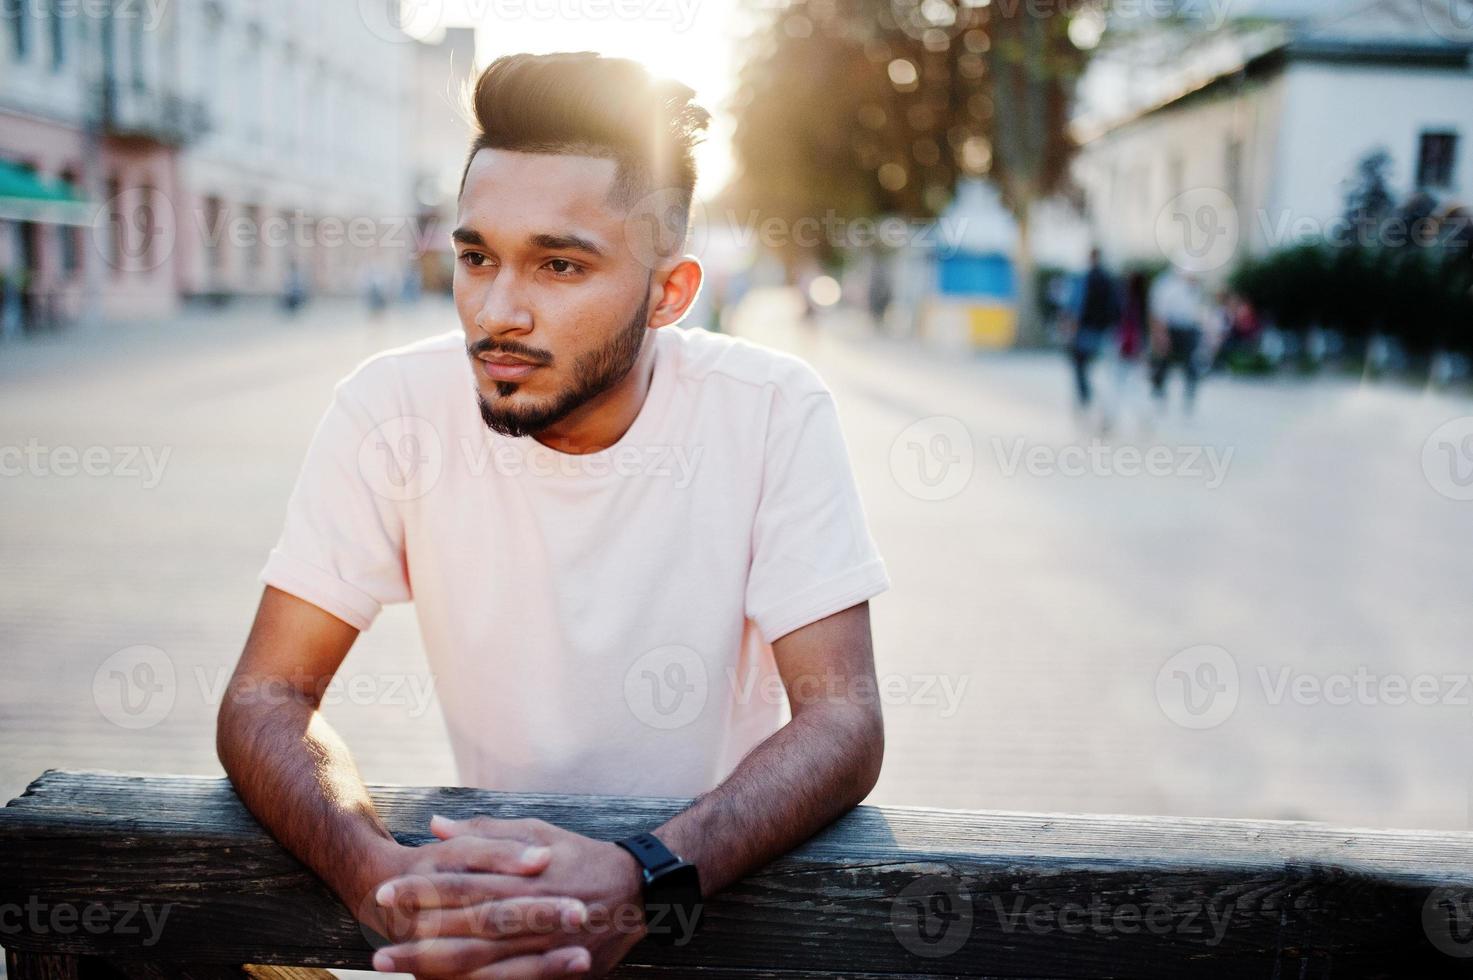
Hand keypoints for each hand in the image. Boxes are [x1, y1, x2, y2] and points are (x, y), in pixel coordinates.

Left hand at [370, 815, 650, 978]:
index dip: (424, 890)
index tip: (385, 891)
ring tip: (400, 970)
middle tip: (379, 949)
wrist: (637, 890)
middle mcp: (531, 912)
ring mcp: (543, 946)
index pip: (464, 883)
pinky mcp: (557, 969)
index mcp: (523, 876)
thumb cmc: (579, 857)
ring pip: (484, 963)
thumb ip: (484, 832)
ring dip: (438, 969)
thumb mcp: (536, 831)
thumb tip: (436, 825)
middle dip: (421, 940)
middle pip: (467, 929)